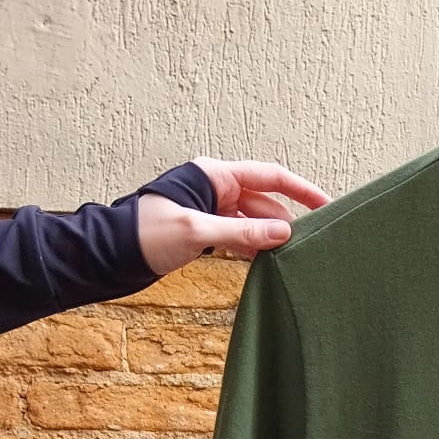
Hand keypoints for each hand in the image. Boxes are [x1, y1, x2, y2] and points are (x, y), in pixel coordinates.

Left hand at [137, 158, 330, 273]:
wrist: (112, 254)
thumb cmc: (146, 234)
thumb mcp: (198, 232)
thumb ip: (244, 232)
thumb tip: (284, 233)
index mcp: (215, 176)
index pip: (270, 176)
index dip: (301, 190)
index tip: (326, 205)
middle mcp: (217, 189)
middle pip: (265, 201)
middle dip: (287, 220)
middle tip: (311, 242)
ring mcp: (213, 210)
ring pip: (254, 221)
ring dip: (270, 237)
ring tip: (292, 257)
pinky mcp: (208, 232)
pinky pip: (241, 236)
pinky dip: (254, 247)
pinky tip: (268, 263)